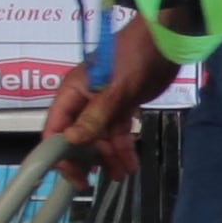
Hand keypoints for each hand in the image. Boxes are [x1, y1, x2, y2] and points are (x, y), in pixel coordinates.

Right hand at [41, 20, 176, 172]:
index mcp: (72, 92)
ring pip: (99, 138)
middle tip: (92, 181)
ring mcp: (103, 104)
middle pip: (75, 136)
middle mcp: (83, 99)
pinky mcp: (122, 107)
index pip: (55, 127)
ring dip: (108, 157)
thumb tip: (71, 140)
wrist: (166, 41)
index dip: (58, 151)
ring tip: (121, 174)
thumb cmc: (136, 56)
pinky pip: (117, 132)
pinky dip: (122, 148)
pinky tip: (129, 164)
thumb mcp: (116, 89)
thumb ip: (95, 116)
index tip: (71, 172)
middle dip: (84, 158)